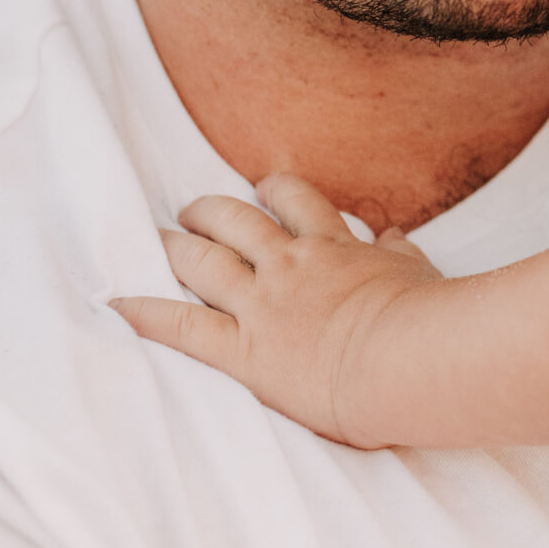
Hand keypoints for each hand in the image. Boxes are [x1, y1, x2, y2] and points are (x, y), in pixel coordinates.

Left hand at [111, 175, 443, 447]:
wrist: (413, 358)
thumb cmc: (429, 320)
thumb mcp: (420, 274)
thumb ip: (400, 252)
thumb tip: (394, 236)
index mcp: (333, 247)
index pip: (295, 201)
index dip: (274, 191)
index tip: (264, 189)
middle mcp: (289, 265)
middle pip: (234, 221)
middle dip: (207, 213)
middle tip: (191, 212)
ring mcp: (262, 305)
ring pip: (201, 262)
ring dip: (173, 248)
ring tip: (154, 242)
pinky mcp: (244, 350)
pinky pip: (181, 326)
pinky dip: (146, 313)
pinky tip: (118, 302)